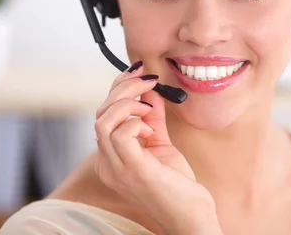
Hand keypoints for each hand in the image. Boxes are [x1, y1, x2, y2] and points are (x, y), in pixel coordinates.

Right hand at [93, 63, 221, 234]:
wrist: (190, 218)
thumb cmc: (176, 186)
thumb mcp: (162, 144)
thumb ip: (154, 119)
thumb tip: (150, 91)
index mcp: (111, 158)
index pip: (103, 114)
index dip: (118, 88)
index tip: (139, 72)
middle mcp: (107, 165)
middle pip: (100, 113)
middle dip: (124, 88)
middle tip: (149, 80)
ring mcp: (117, 170)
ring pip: (103, 121)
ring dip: (129, 103)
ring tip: (150, 107)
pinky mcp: (133, 171)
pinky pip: (120, 135)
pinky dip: (137, 122)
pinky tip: (152, 129)